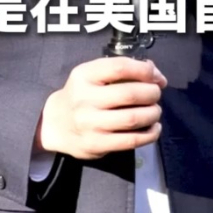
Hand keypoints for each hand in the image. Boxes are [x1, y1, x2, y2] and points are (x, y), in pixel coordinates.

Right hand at [35, 57, 166, 159]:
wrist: (55, 124)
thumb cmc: (82, 94)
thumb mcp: (93, 74)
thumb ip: (122, 70)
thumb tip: (157, 76)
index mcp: (85, 75)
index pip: (119, 67)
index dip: (145, 70)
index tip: (157, 76)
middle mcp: (85, 99)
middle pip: (129, 94)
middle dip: (152, 93)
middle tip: (156, 94)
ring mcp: (90, 124)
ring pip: (132, 119)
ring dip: (152, 113)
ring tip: (155, 110)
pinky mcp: (97, 145)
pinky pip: (130, 141)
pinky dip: (149, 135)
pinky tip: (154, 128)